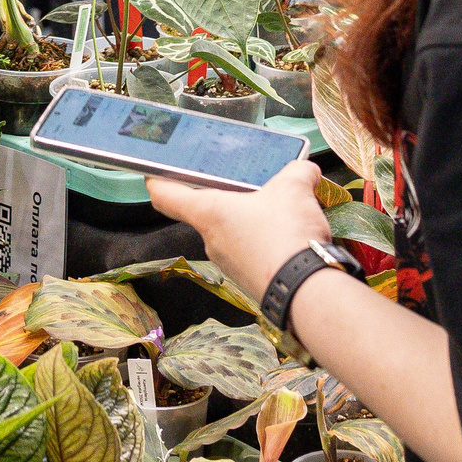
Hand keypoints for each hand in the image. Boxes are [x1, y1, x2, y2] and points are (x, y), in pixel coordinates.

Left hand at [148, 159, 332, 301]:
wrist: (306, 292)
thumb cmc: (285, 235)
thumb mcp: (294, 189)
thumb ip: (298, 171)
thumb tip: (305, 169)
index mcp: (209, 212)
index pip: (165, 194)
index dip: (157, 177)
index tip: (156, 169)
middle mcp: (211, 239)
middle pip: (205, 211)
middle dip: (225, 195)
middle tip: (243, 179)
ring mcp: (229, 263)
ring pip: (231, 232)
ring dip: (249, 219)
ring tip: (276, 205)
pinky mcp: (249, 279)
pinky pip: (250, 252)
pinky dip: (264, 241)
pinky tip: (287, 233)